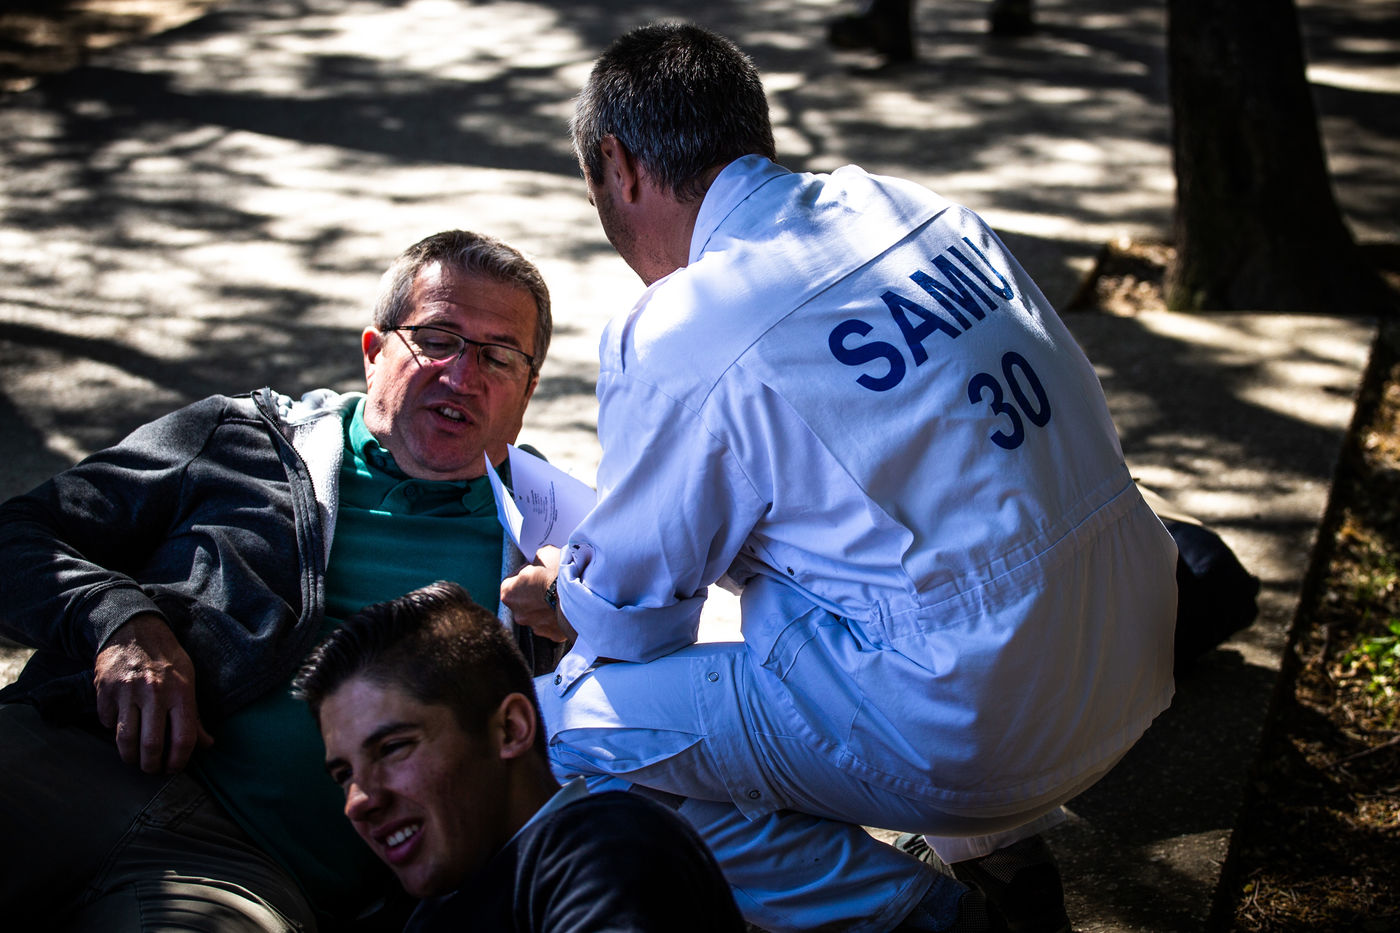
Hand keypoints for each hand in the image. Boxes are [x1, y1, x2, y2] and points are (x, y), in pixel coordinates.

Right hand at [94, 613, 213, 772]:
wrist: (134, 629)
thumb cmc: (167, 659)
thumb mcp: (189, 680)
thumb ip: (195, 714)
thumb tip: (208, 744)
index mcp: (181, 692)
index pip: (184, 738)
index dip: (179, 761)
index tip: (173, 768)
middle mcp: (155, 692)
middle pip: (152, 745)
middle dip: (151, 766)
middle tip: (151, 769)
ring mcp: (128, 691)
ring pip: (125, 740)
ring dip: (130, 757)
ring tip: (134, 759)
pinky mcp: (105, 690)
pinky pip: (107, 721)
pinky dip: (112, 728)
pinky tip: (120, 725)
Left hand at [501, 546, 576, 643]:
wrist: (581, 593)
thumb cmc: (558, 573)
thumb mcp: (544, 554)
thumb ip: (536, 560)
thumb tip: (541, 561)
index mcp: (508, 593)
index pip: (512, 581)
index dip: (525, 573)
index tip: (536, 569)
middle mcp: (518, 614)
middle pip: (525, 600)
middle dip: (536, 592)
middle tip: (551, 582)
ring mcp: (536, 626)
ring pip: (540, 614)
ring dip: (548, 605)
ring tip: (563, 594)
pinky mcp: (553, 635)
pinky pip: (555, 623)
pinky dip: (560, 616)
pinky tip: (569, 605)